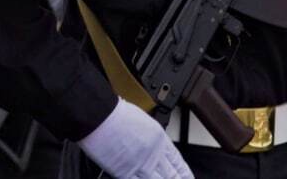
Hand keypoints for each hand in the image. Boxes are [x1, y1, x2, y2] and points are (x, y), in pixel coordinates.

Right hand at [77, 99, 192, 178]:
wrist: (100, 115)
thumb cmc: (115, 113)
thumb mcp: (142, 121)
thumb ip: (150, 137)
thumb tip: (151, 146)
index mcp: (159, 139)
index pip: (177, 161)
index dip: (184, 173)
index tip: (186, 177)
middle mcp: (153, 154)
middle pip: (171, 175)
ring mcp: (141, 165)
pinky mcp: (125, 172)